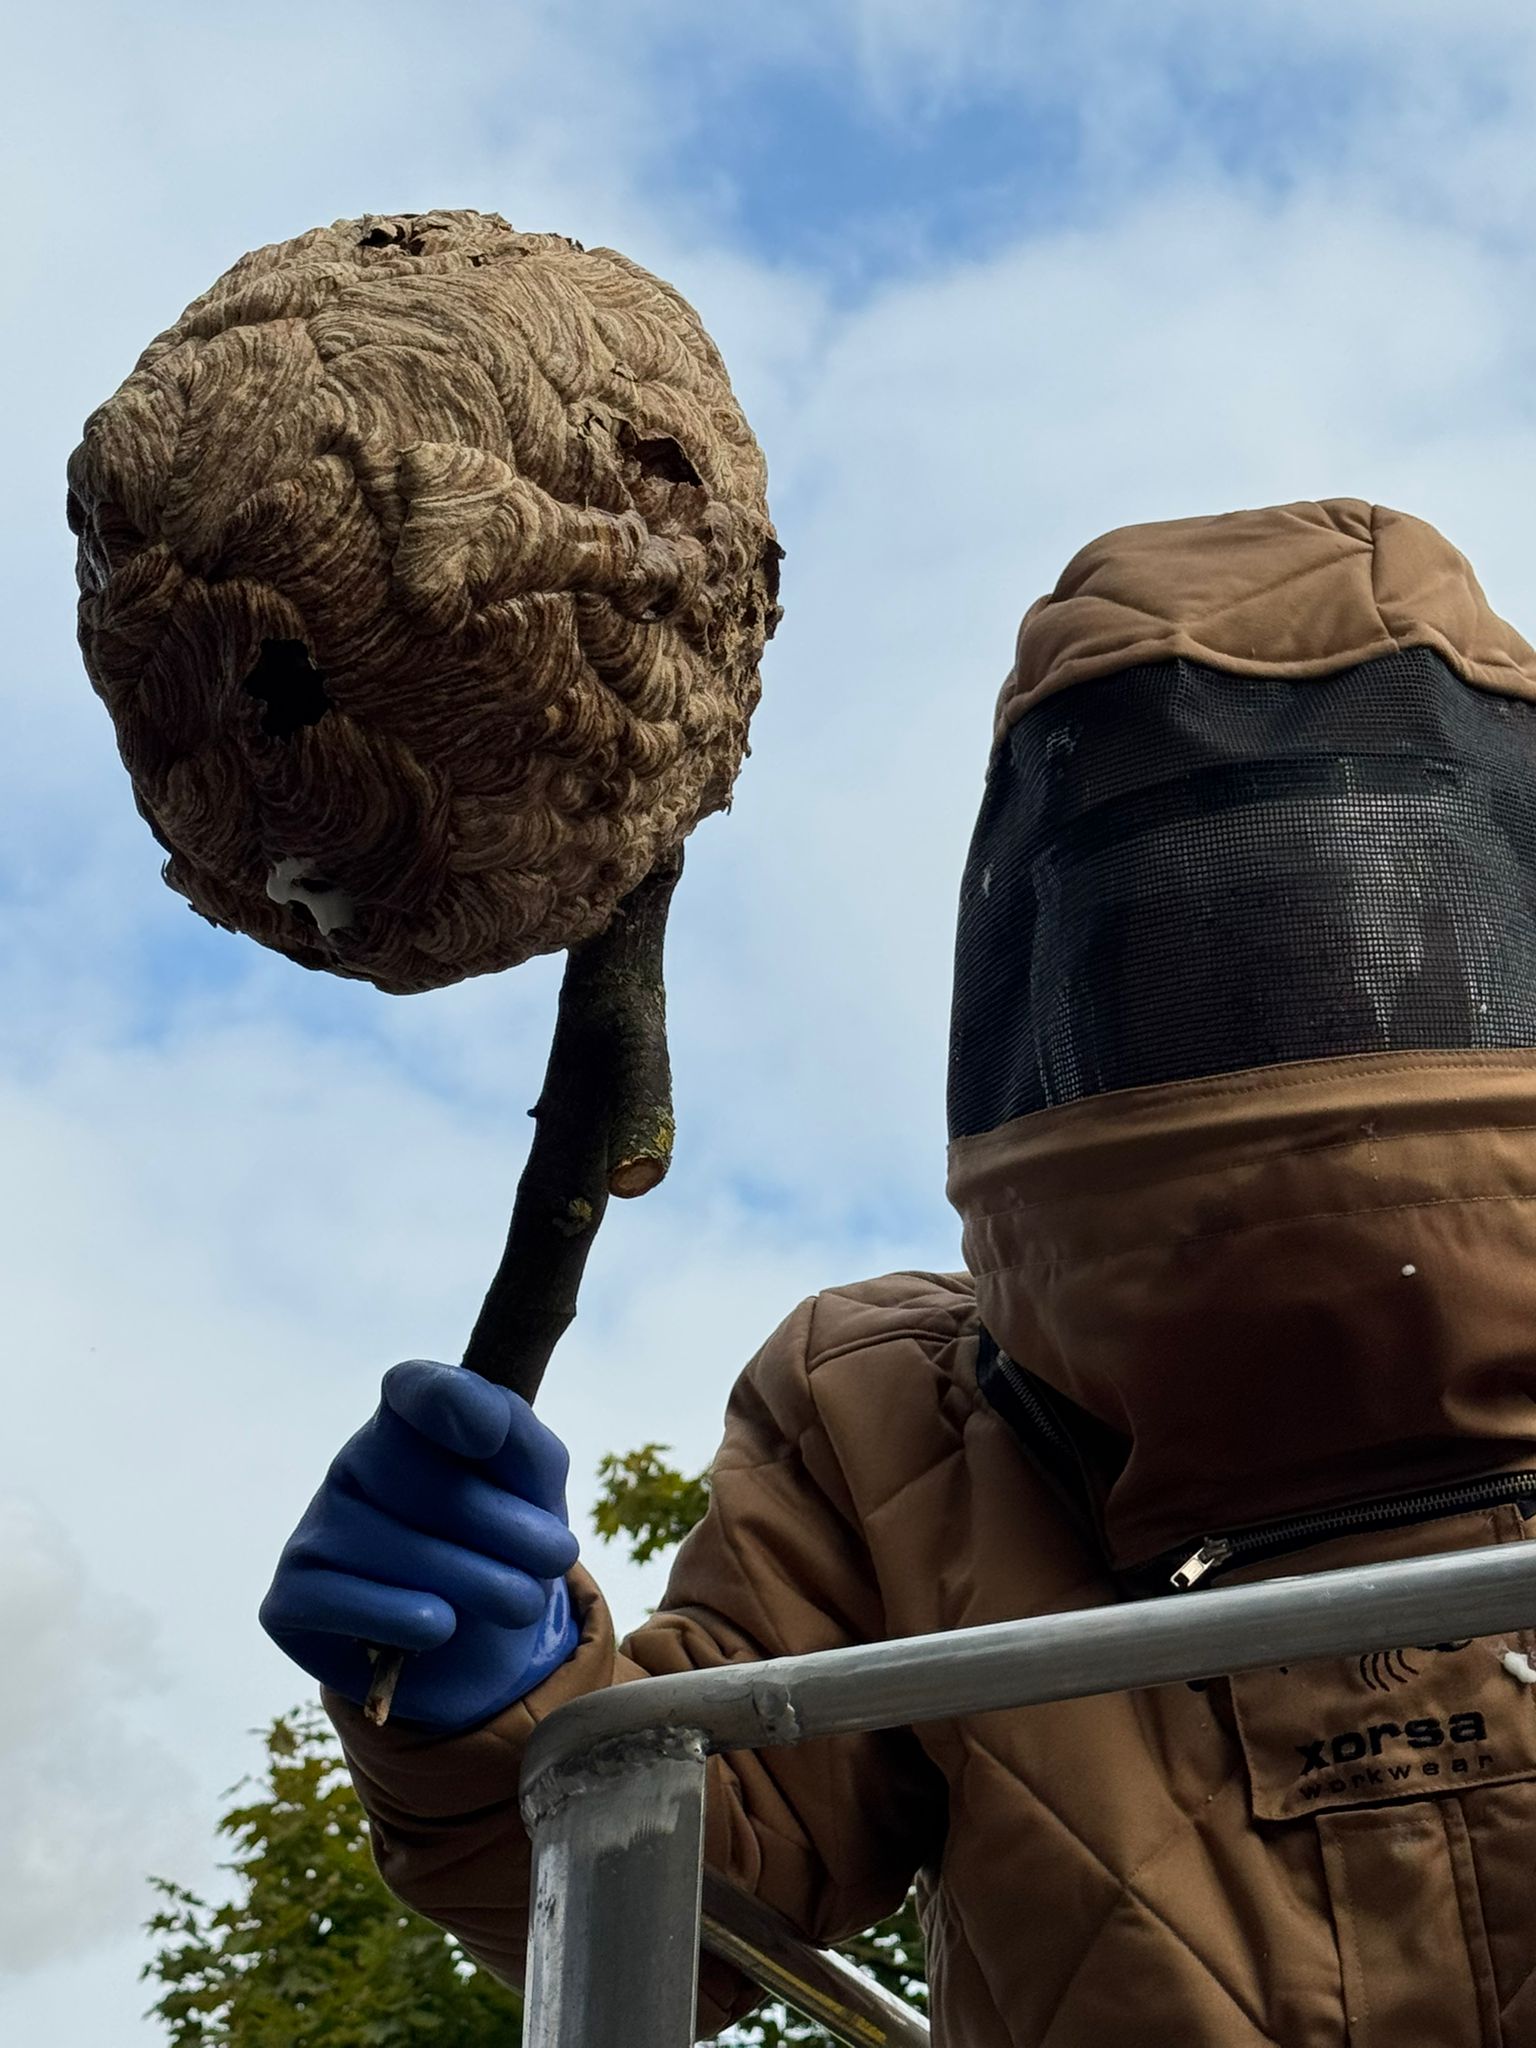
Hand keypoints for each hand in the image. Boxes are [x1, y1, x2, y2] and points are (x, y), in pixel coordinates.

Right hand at [260, 1362, 580, 1730]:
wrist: (469, 1651)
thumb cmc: (502, 1547)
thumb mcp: (537, 1494)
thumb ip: (530, 1448)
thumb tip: (487, 1428)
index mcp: (410, 1419)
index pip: (416, 1388)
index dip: (453, 1404)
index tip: (490, 1436)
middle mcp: (353, 1461)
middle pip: (431, 1482)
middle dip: (508, 1526)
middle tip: (559, 1557)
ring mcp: (317, 1525)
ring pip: (399, 1549)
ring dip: (480, 1583)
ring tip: (522, 1603)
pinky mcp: (290, 1595)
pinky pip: (348, 1602)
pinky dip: (405, 1617)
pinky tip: (441, 1626)